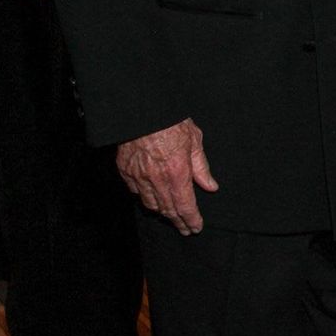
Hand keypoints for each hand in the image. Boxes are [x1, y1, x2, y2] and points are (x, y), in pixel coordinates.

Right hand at [116, 118, 217, 234]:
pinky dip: (145, 196)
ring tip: (170, 214)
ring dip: (162, 211)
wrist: (142, 108)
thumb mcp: (194, 139)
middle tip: (185, 228)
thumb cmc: (171, 120)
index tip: (196, 227)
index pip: (186, 205)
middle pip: (168, 209)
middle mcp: (157, 179)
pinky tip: (151, 196)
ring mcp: (139, 176)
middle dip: (178, 221)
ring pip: (150, 204)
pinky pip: (135, 191)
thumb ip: (201, 167)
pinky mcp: (126, 170)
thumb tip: (210, 186)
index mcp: (177, 171)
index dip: (192, 220)